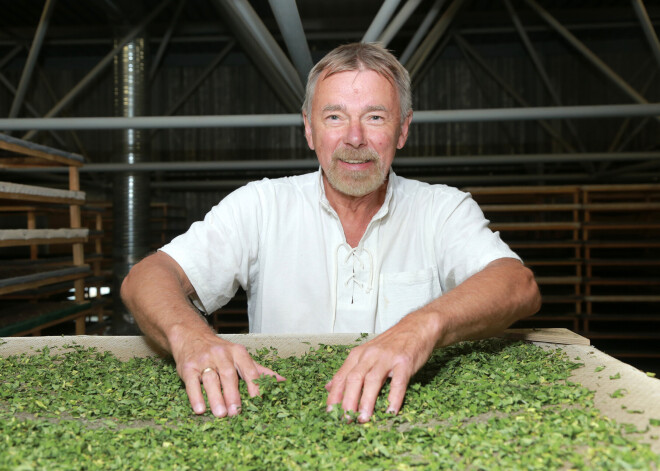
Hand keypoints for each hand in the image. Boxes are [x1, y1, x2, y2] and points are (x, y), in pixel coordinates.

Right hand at [172, 333, 284, 417]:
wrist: (191, 335)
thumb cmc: (220, 351)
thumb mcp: (240, 355)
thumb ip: (259, 370)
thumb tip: (282, 381)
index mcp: (237, 352)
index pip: (248, 369)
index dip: (254, 385)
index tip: (257, 400)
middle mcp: (221, 354)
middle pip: (229, 375)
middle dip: (233, 394)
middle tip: (236, 412)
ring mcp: (204, 360)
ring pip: (211, 380)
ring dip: (216, 398)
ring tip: (220, 414)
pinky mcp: (188, 367)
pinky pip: (191, 383)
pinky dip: (196, 397)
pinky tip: (200, 409)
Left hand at [324, 310, 439, 422]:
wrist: (416, 327)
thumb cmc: (390, 345)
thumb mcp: (365, 353)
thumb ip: (349, 370)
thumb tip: (329, 387)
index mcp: (358, 354)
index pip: (341, 376)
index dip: (334, 395)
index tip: (330, 413)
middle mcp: (370, 355)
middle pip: (354, 379)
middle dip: (347, 401)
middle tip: (346, 420)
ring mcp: (387, 358)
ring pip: (372, 380)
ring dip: (366, 401)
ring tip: (363, 418)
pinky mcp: (404, 362)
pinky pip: (398, 382)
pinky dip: (394, 397)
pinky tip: (391, 411)